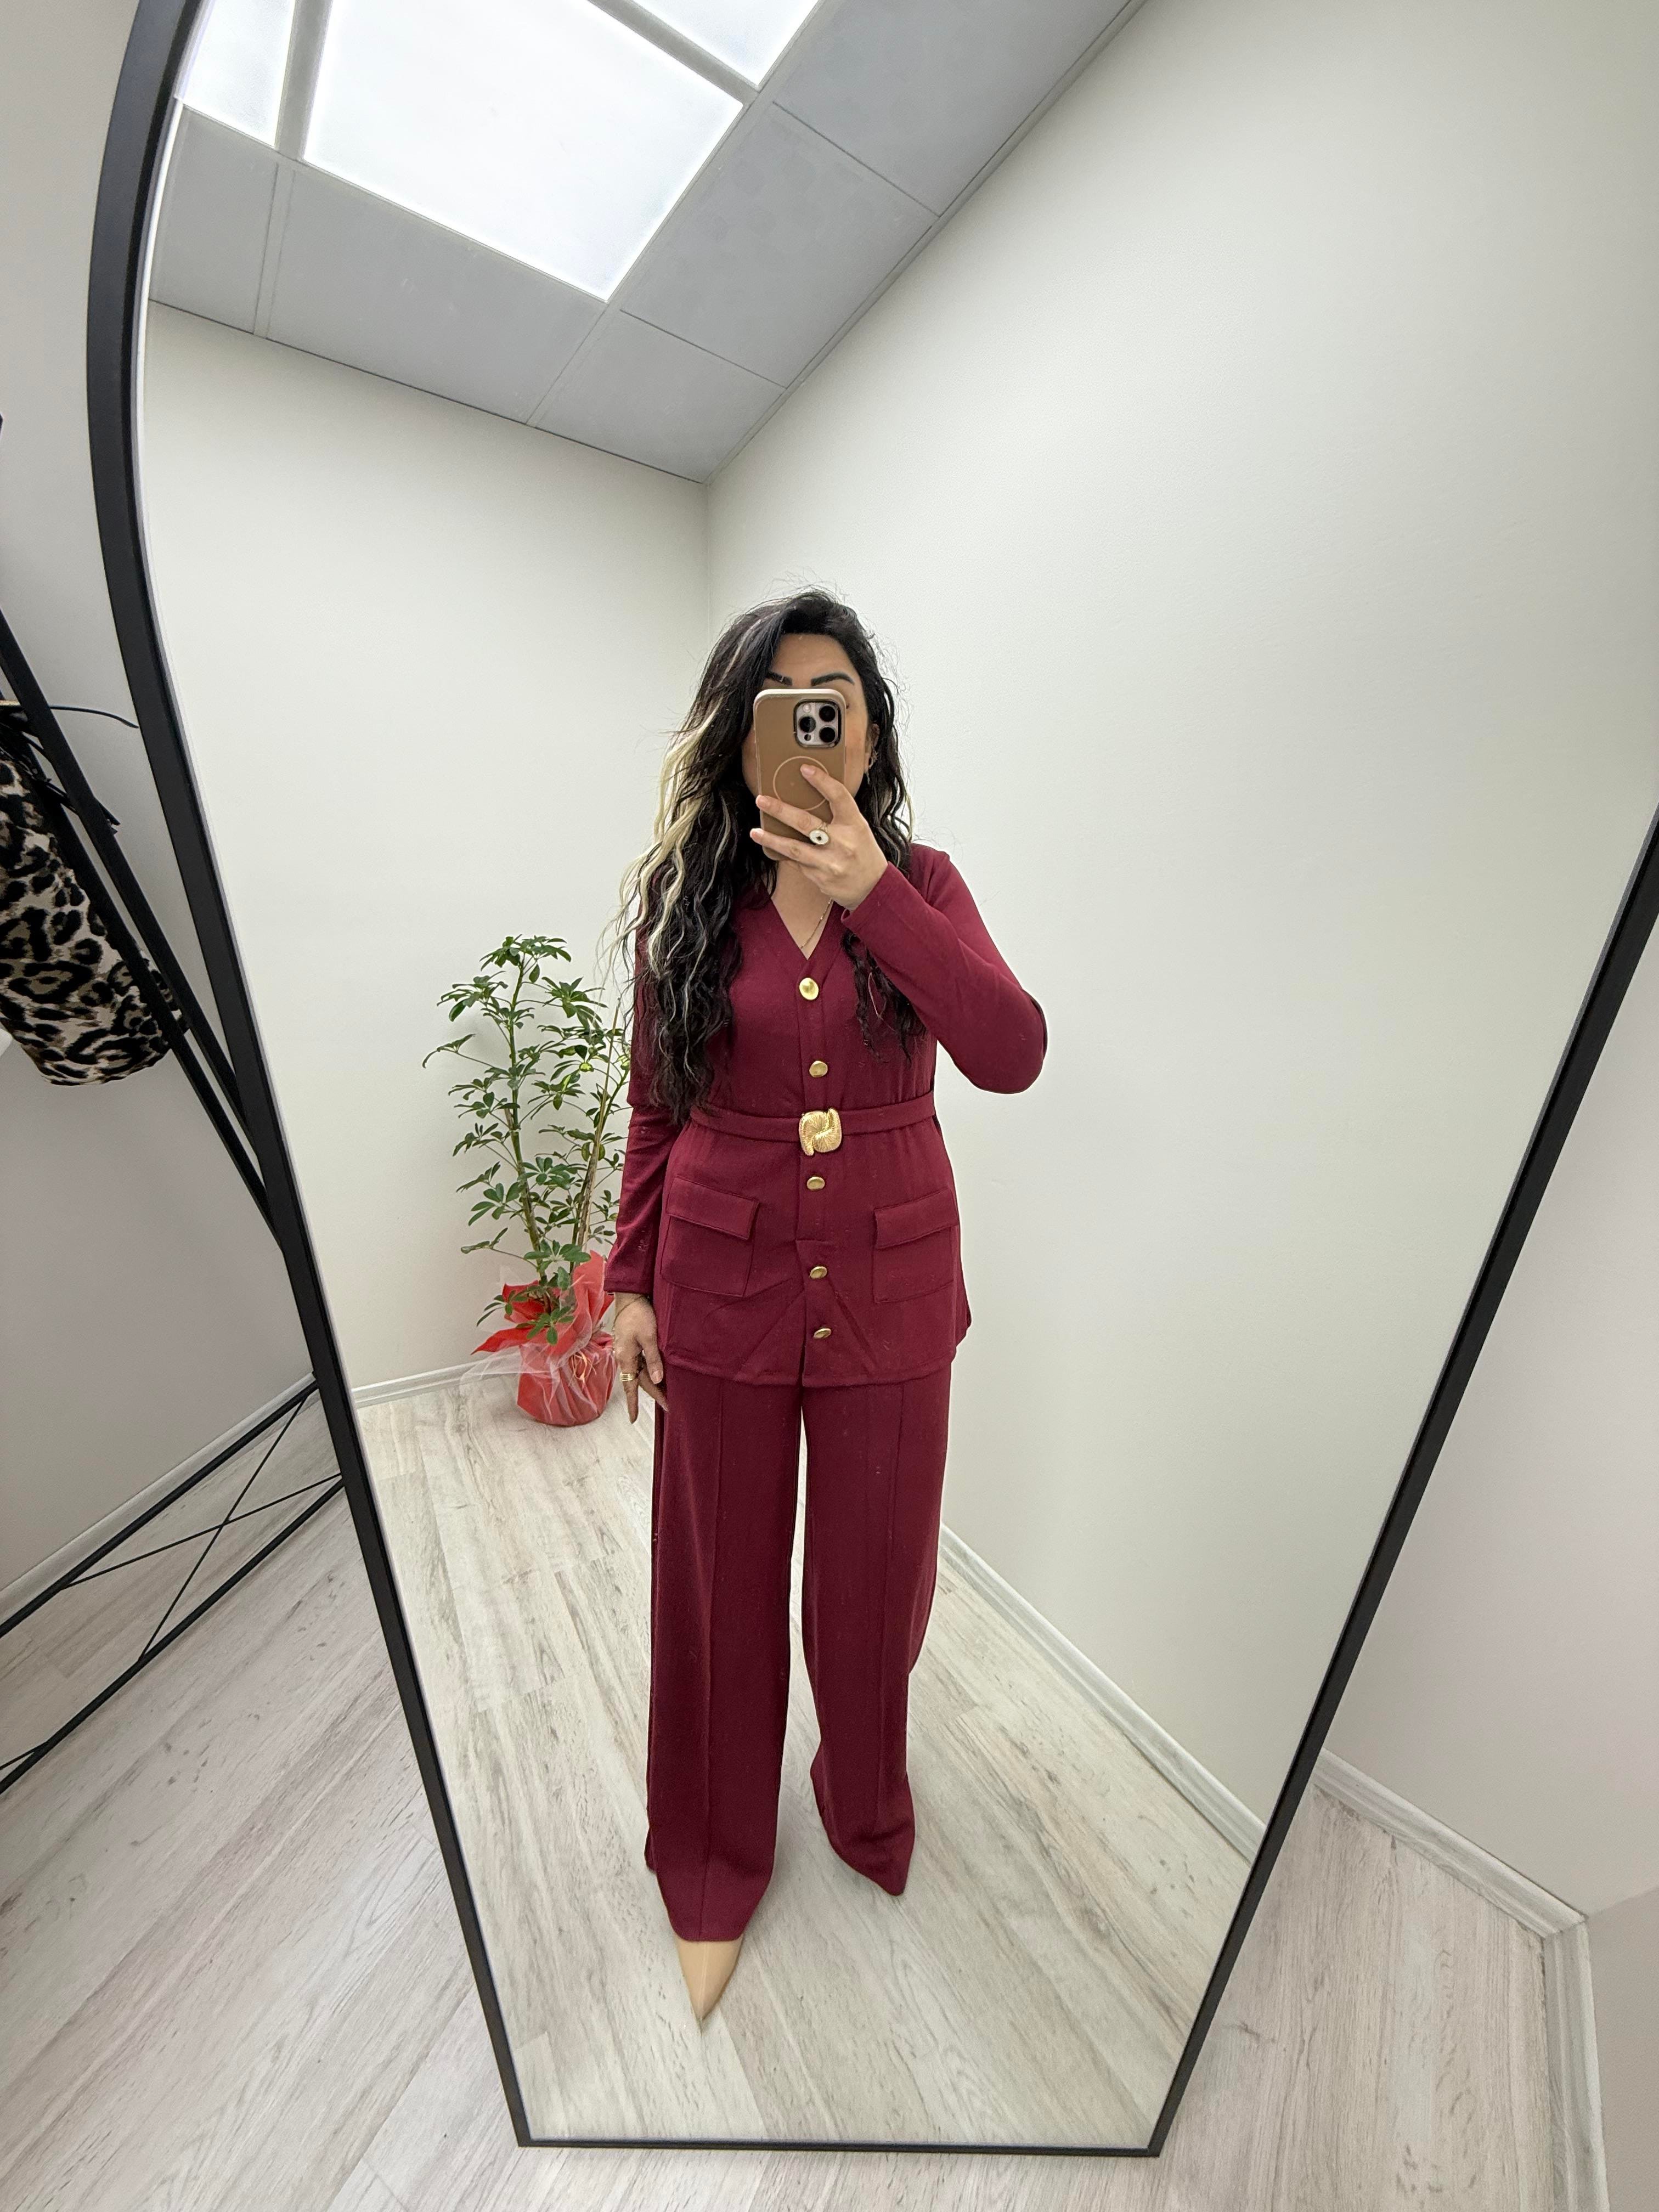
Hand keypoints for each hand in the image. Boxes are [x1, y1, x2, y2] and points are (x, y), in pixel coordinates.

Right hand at [613, 1294, 665, 1420]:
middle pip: (638, 1382)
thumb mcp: (649, 1337)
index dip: (633, 1404)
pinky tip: (656, 1375)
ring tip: (665, 1393)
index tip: (634, 1419)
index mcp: (626, 1358)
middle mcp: (624, 1358)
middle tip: (668, 1405)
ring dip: (651, 1384)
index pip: (630, 1387)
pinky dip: (648, 1372)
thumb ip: (654, 1359)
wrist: (630, 1297)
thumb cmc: (638, 1314)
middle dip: (652, 1394)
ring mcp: (627, 1352)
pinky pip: (640, 1364)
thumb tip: (657, 1380)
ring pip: (639, 1374)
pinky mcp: (630, 1345)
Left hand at [749, 762, 888, 911]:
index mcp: (855, 825)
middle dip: (780, 810)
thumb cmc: (864, 853)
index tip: (804, 769)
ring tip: (756, 832)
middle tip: (762, 800)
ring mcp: (830, 863)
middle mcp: (842, 843)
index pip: (838, 796)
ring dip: (772, 839)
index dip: (821, 781)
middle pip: (806, 823)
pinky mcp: (820, 878)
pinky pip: (797, 863)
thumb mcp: (859, 829)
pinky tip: (773, 848)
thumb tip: (809, 797)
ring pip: (794, 848)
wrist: (872, 887)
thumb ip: (838, 815)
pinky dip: (784, 854)